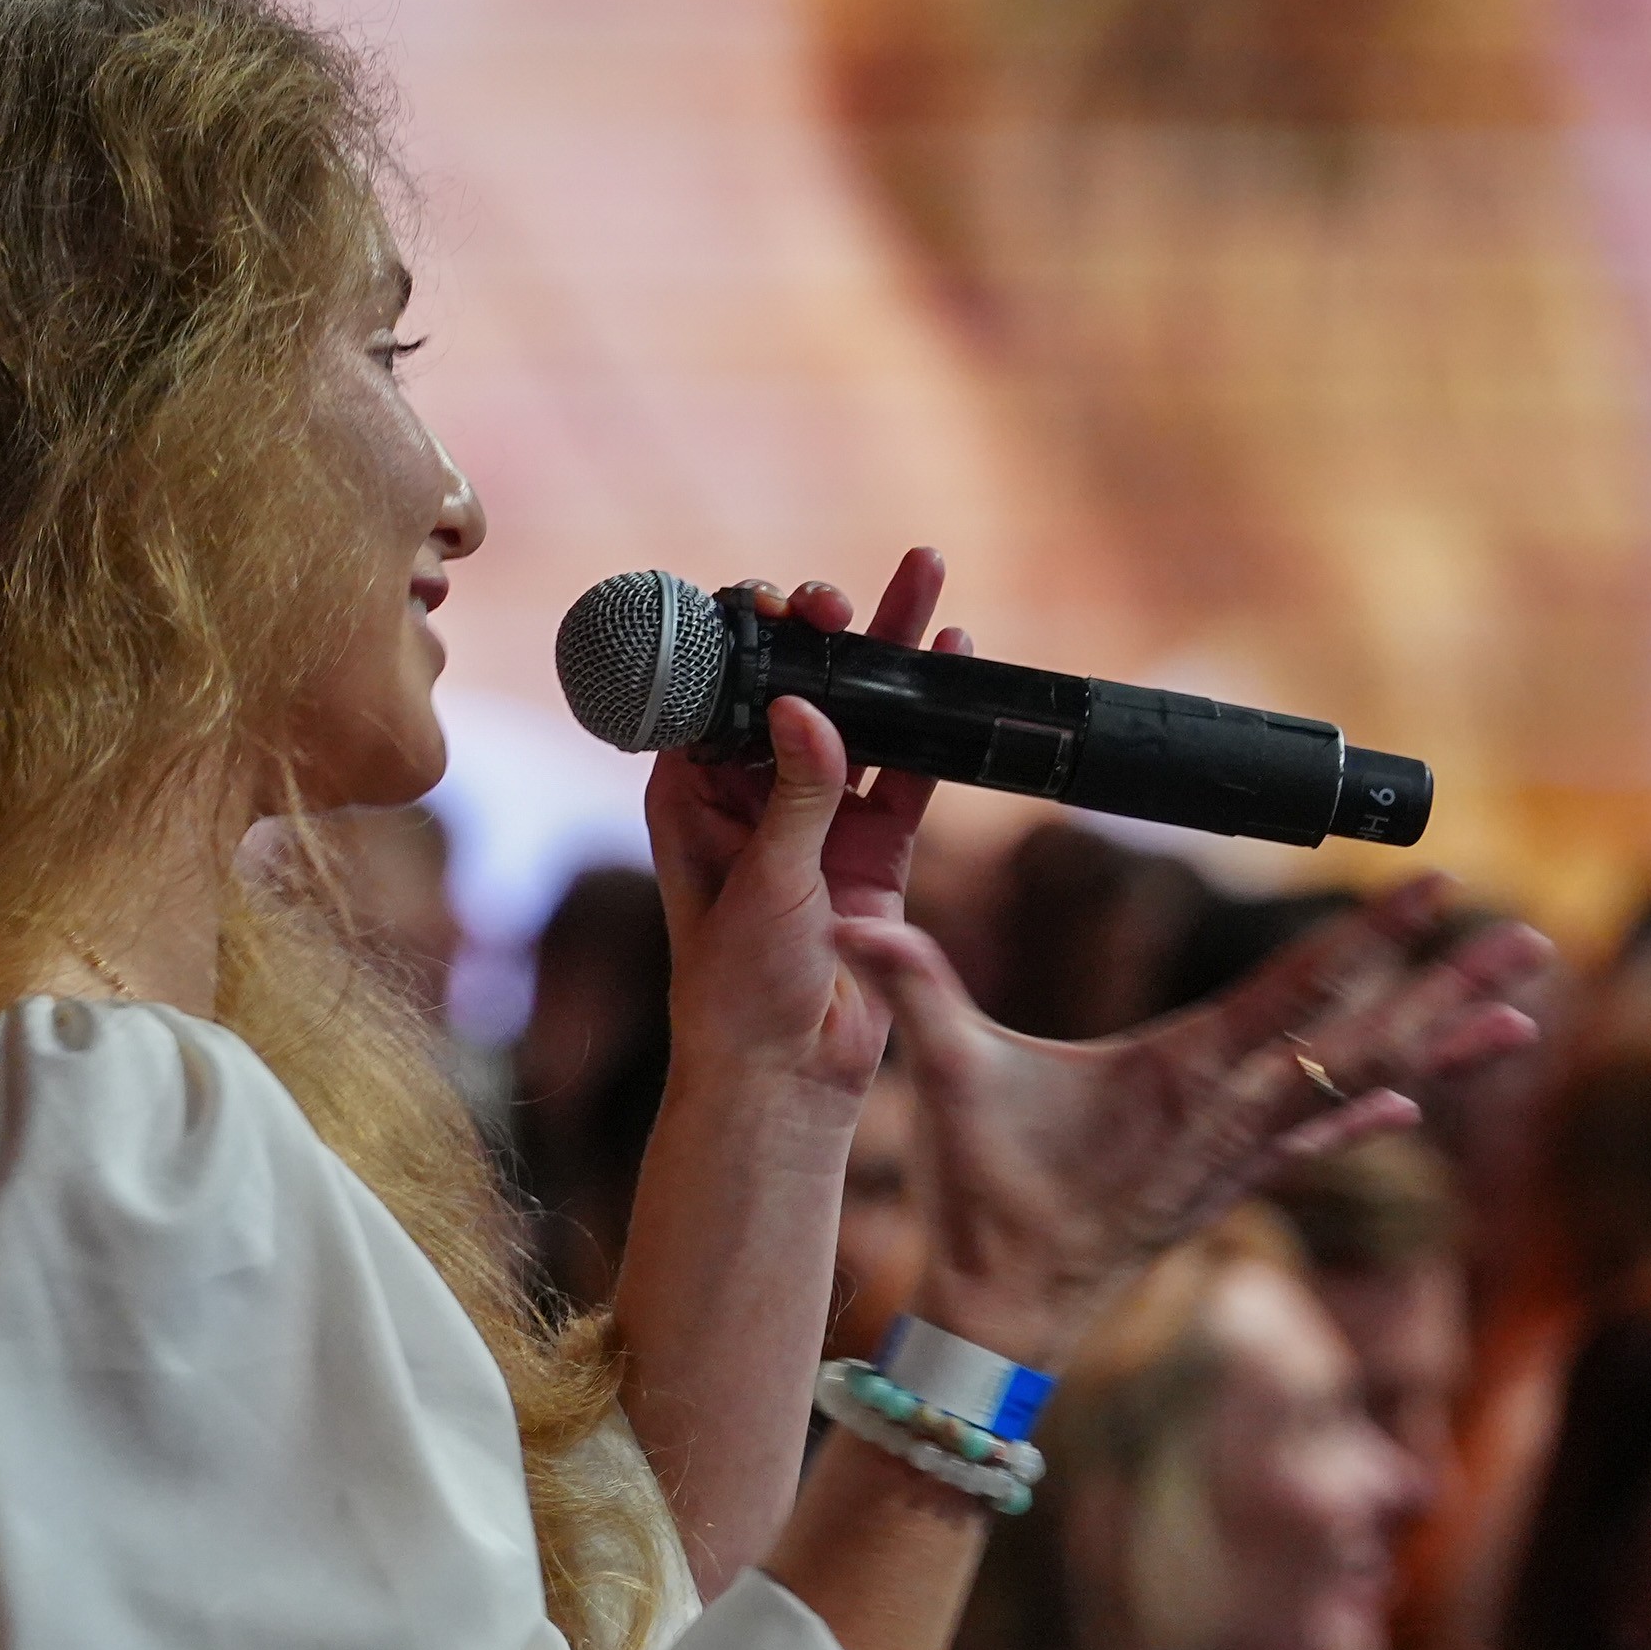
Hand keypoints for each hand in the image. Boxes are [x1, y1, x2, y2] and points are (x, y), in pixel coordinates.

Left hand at [645, 549, 958, 1099]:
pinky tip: (956, 655)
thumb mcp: (765, 882)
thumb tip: (807, 707)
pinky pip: (909, 768)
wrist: (786, 1075)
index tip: (778, 608)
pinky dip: (933, 719)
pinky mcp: (876, 848)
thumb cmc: (739, 987)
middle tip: (843, 600)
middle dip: (822, 632)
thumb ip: (796, 795)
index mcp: (693, 792)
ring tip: (924, 574)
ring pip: (859, 714)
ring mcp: (820, 817)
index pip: (716, 687)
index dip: (744, 638)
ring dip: (890, 651)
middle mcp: (752, 793)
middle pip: (793, 687)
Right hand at [847, 880, 1549, 1365]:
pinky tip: (1431, 1096)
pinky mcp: (1229, 1182)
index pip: (1294, 994)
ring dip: (1445, 1041)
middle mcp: (1233, 1115)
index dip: (1368, 940)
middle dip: (1450, 985)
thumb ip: (916, 992)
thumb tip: (855, 925)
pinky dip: (1377, 1112)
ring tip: (1526, 1004)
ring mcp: (1240, 1154)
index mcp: (1184, 1079)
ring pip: (1363, 1083)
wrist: (1009, 1317)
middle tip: (1535, 937)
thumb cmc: (982, 1198)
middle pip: (1365, 1038)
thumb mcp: (949, 1086)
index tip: (1437, 889)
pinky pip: (1320, 1139)